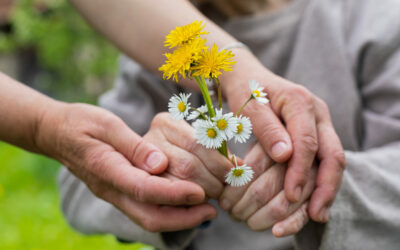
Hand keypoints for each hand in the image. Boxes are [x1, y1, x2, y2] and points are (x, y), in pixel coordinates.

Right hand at [36, 103, 216, 231]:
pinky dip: (169, 211)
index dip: (174, 193)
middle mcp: (110, 189)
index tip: (200, 193)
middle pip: (149, 216)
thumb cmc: (81, 123)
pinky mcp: (118, 193)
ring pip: (148, 218)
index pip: (144, 189)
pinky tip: (186, 202)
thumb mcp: (106, 124)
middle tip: (211, 210)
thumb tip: (161, 164)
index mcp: (106, 169)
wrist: (55, 133)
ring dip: (179, 218)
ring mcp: (113, 194)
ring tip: (206, 209)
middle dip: (183, 218)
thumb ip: (133, 145)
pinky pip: (145, 210)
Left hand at [221, 50, 345, 221]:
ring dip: (327, 190)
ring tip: (316, 216)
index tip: (291, 194)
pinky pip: (325, 162)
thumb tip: (285, 156)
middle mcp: (318, 114)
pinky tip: (313, 206)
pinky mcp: (317, 137)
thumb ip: (266, 128)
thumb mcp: (248, 105)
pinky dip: (320, 184)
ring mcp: (320, 125)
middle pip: (333, 154)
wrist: (249, 77)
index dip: (301, 170)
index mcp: (301, 102)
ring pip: (334, 161)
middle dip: (326, 186)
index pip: (308, 141)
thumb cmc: (245, 91)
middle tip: (315, 213)